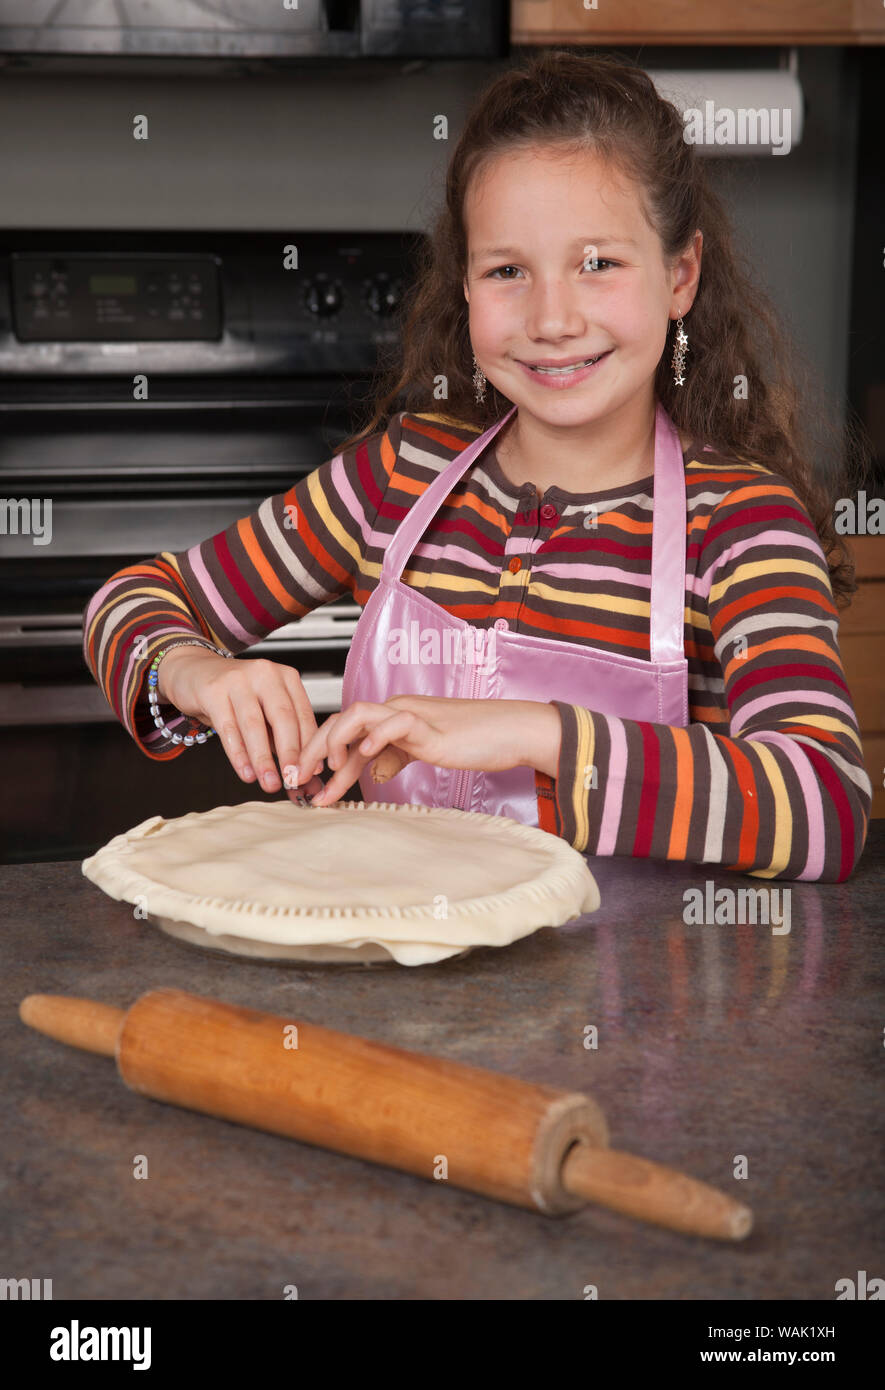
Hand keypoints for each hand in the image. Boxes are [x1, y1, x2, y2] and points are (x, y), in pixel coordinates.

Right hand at [155, 648, 324, 797]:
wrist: (193, 671)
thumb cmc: (234, 695)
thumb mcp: (264, 711)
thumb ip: (281, 738)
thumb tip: (302, 773)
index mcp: (286, 678)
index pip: (303, 714)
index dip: (309, 746)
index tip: (311, 771)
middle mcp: (265, 674)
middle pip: (283, 718)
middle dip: (289, 754)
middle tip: (293, 779)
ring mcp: (238, 680)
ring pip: (254, 725)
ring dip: (263, 758)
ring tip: (270, 782)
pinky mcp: (213, 691)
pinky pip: (228, 728)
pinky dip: (238, 754)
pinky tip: (246, 772)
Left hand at [293, 695, 561, 806]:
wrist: (511, 731)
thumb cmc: (475, 741)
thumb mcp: (425, 752)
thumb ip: (397, 757)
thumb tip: (374, 772)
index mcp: (392, 719)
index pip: (345, 735)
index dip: (321, 758)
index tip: (307, 787)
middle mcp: (395, 712)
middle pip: (340, 720)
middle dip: (314, 751)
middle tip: (298, 781)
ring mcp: (411, 715)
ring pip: (357, 715)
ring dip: (334, 742)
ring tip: (326, 771)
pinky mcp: (429, 724)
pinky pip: (394, 722)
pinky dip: (375, 737)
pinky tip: (365, 757)